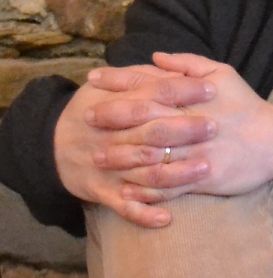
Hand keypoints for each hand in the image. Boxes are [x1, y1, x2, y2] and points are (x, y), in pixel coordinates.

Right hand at [54, 63, 218, 227]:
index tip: (211, 89)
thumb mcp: (108, 88)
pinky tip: (167, 218)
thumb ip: (139, 76)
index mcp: (118, 107)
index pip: (154, 93)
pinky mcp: (104, 192)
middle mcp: (114, 137)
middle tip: (215, 126)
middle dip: (185, 129)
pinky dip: (144, 213)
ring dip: (176, 172)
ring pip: (145, 172)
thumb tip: (165, 59)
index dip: (183, 89)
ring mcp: (110, 167)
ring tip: (206, 167)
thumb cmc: (92, 111)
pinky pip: (125, 206)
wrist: (51, 144)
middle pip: (153, 131)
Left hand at [83, 53, 272, 209]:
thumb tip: (154, 57)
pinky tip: (126, 190)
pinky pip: (170, 186)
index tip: (94, 79)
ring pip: (153, 154)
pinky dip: (146, 190)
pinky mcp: (205, 177)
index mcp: (195, 96)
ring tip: (98, 157)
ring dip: (122, 156)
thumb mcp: (224, 75)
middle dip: (114, 116)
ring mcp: (198, 152)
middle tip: (88, 118)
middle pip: (146, 118)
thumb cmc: (247, 106)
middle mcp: (193, 123)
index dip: (120, 80)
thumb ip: (189, 64)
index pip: (151, 84)